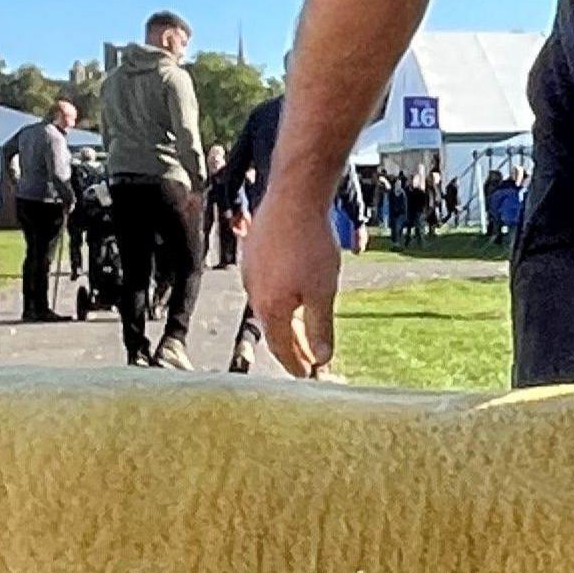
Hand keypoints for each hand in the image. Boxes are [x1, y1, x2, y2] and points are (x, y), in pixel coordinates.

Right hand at [241, 188, 341, 376]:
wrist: (294, 197)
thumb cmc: (311, 244)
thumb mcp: (322, 292)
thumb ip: (320, 328)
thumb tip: (321, 359)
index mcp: (270, 307)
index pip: (281, 347)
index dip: (295, 363)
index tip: (307, 375)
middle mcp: (254, 293)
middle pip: (274, 328)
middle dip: (292, 346)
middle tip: (308, 359)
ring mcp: (251, 272)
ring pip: (269, 306)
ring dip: (287, 322)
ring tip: (304, 330)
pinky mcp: (253, 253)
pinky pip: (266, 286)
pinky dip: (281, 299)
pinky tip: (293, 294)